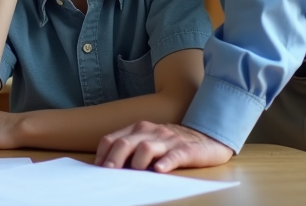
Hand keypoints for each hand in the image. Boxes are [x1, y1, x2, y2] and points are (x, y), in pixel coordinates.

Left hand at [95, 121, 233, 171]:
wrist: (208, 137)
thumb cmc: (172, 144)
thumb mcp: (148, 141)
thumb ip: (130, 150)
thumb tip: (107, 168)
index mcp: (138, 130)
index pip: (112, 139)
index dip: (102, 155)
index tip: (97, 170)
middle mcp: (151, 132)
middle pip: (125, 143)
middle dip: (113, 160)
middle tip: (108, 175)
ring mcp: (168, 140)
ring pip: (146, 147)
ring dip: (136, 162)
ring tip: (133, 173)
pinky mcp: (186, 151)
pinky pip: (173, 156)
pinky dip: (165, 163)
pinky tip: (159, 170)